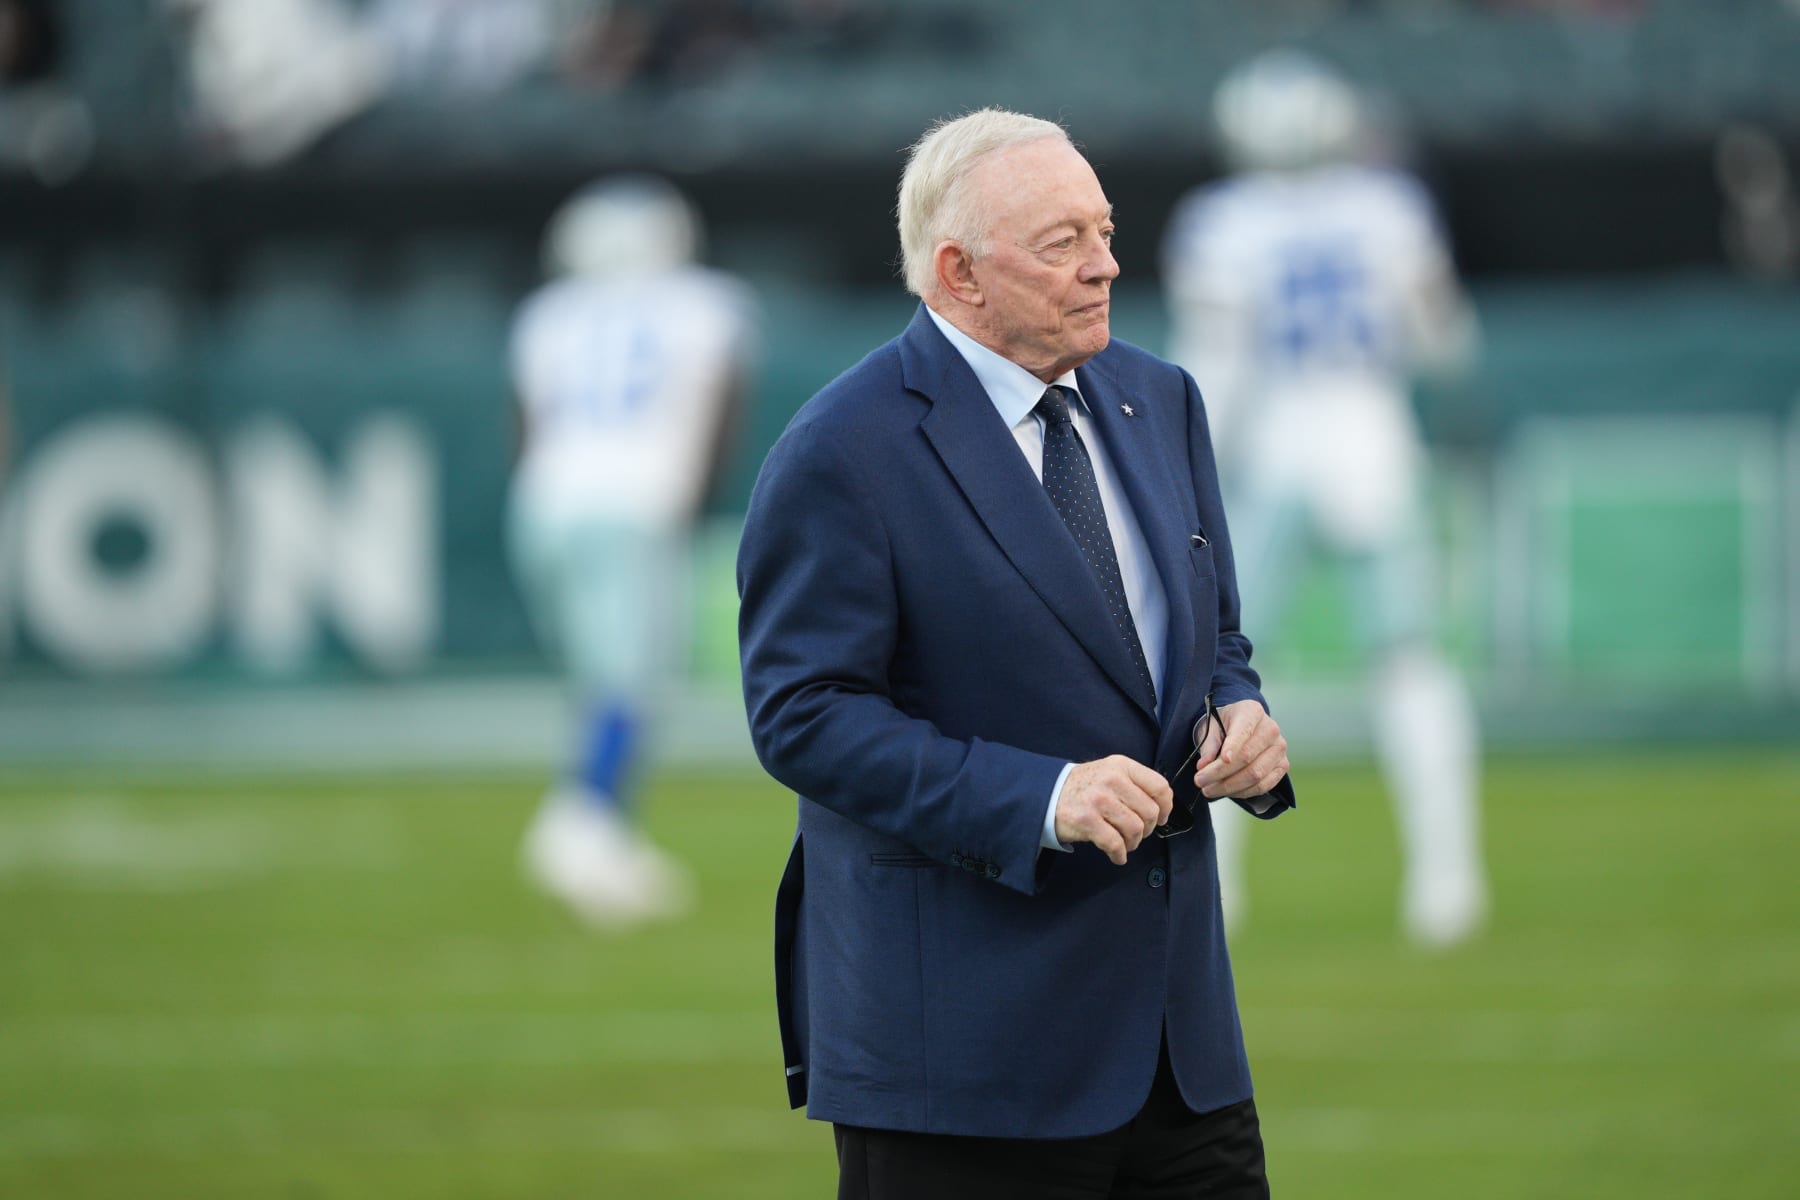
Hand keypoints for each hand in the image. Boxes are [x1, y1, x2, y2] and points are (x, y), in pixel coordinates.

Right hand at [1054, 755, 1174, 865]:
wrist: (1047, 794)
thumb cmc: (1084, 787)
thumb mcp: (1110, 772)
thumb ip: (1135, 784)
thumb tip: (1162, 808)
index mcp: (1122, 766)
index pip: (1160, 786)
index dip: (1166, 807)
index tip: (1161, 817)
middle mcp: (1111, 779)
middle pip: (1149, 812)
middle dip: (1147, 829)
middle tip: (1137, 833)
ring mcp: (1098, 799)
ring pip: (1135, 829)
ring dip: (1133, 843)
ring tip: (1125, 843)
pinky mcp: (1086, 820)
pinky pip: (1115, 844)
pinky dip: (1119, 854)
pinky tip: (1117, 855)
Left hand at [1194, 700, 1287, 800]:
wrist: (1241, 727)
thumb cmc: (1223, 725)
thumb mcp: (1210, 726)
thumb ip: (1208, 745)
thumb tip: (1204, 766)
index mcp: (1252, 712)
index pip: (1243, 732)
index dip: (1232, 747)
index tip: (1221, 760)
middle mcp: (1270, 729)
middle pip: (1247, 757)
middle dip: (1220, 773)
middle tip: (1200, 781)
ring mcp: (1279, 749)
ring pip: (1255, 775)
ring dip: (1229, 786)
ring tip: (1209, 789)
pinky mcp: (1282, 766)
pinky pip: (1263, 786)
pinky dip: (1242, 792)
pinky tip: (1226, 791)